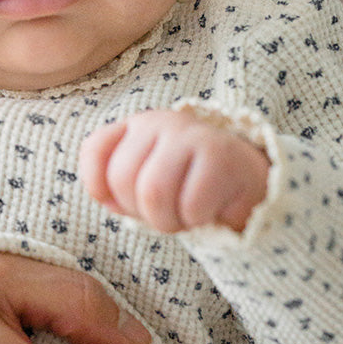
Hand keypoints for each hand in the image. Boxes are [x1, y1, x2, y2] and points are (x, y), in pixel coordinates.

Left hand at [80, 107, 269, 233]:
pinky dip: (196, 220)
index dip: (99, 186)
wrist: (247, 185)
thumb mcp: (147, 183)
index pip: (95, 149)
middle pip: (122, 179)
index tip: (122, 202)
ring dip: (167, 220)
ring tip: (184, 216)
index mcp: (137, 126)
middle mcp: (161, 122)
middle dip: (140, 212)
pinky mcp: (220, 154)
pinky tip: (210, 209)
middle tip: (165, 213)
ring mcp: (191, 135)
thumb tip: (104, 196)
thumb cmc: (189, 188)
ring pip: (153, 193)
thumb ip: (117, 185)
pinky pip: (190, 205)